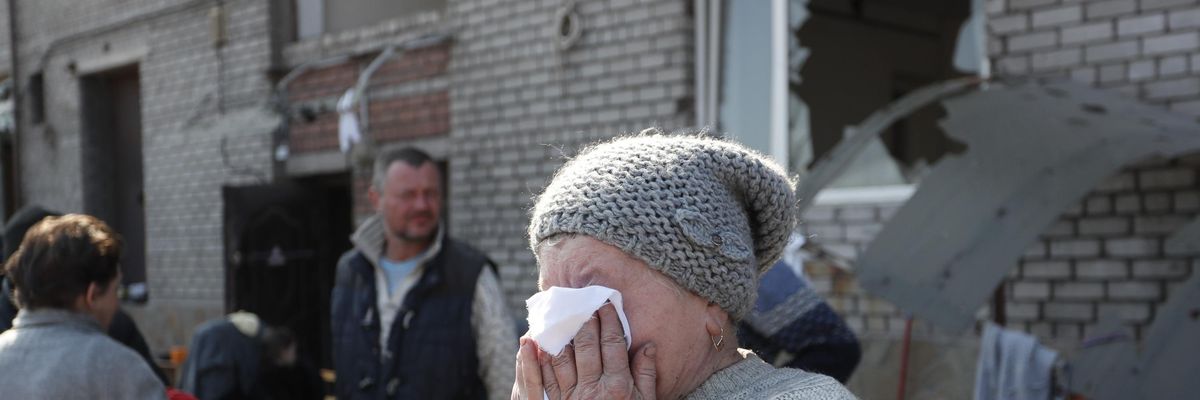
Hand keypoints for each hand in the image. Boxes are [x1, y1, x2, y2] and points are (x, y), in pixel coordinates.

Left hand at [511, 303, 656, 399]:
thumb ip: (646, 375)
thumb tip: (648, 345)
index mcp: (619, 387)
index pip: (613, 345)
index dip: (609, 322)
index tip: (606, 306)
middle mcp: (593, 390)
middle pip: (587, 347)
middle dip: (587, 323)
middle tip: (586, 306)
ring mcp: (571, 399)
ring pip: (562, 359)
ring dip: (561, 338)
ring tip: (561, 320)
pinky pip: (543, 379)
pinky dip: (537, 361)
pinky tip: (534, 345)